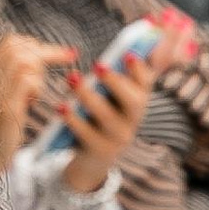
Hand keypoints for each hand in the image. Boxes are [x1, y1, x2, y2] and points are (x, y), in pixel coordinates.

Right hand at [0, 32, 68, 173]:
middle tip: (67, 59)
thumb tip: (51, 54)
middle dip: (45, 51)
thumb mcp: (15, 96)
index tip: (67, 53)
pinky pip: (25, 82)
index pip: (11, 42)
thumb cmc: (9, 128)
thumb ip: (24, 76)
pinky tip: (34, 101)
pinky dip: (37, 86)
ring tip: (38, 91)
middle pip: (16, 46)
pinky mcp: (6, 108)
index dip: (37, 44)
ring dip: (39, 72)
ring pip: (22, 61)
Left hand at [58, 48, 155, 193]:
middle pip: (133, 101)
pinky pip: (87, 134)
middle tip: (97, 65)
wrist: (92, 159)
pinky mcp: (101, 151)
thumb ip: (114, 76)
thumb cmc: (100, 117)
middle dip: (115, 82)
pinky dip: (73, 119)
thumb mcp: (110, 98)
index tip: (128, 54)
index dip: (140, 68)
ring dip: (88, 96)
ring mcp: (119, 137)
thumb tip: (112, 50)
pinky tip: (61, 106)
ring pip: (107, 116)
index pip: (146, 82)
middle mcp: (134, 119)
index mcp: (138, 100)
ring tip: (71, 79)